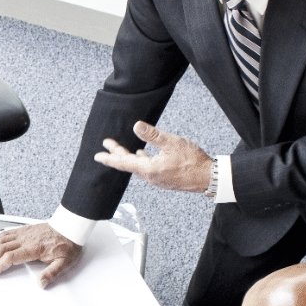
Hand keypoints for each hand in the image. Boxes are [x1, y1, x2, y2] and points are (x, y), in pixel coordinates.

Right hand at [0, 222, 81, 288]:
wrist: (70, 228)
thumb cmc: (67, 245)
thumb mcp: (65, 263)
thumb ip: (52, 273)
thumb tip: (41, 284)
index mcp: (34, 248)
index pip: (10, 257)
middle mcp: (25, 239)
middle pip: (0, 249)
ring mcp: (23, 234)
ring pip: (0, 240)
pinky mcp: (23, 231)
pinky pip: (5, 234)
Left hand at [94, 121, 212, 193]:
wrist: (208, 177)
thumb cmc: (192, 161)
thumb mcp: (172, 143)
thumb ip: (153, 135)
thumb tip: (137, 126)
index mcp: (149, 169)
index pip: (123, 162)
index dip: (110, 157)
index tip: (98, 155)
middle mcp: (150, 177)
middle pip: (128, 164)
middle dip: (116, 154)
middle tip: (107, 146)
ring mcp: (157, 179)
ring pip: (137, 167)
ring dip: (129, 158)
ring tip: (122, 149)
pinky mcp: (164, 179)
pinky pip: (146, 170)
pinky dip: (141, 161)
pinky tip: (143, 155)